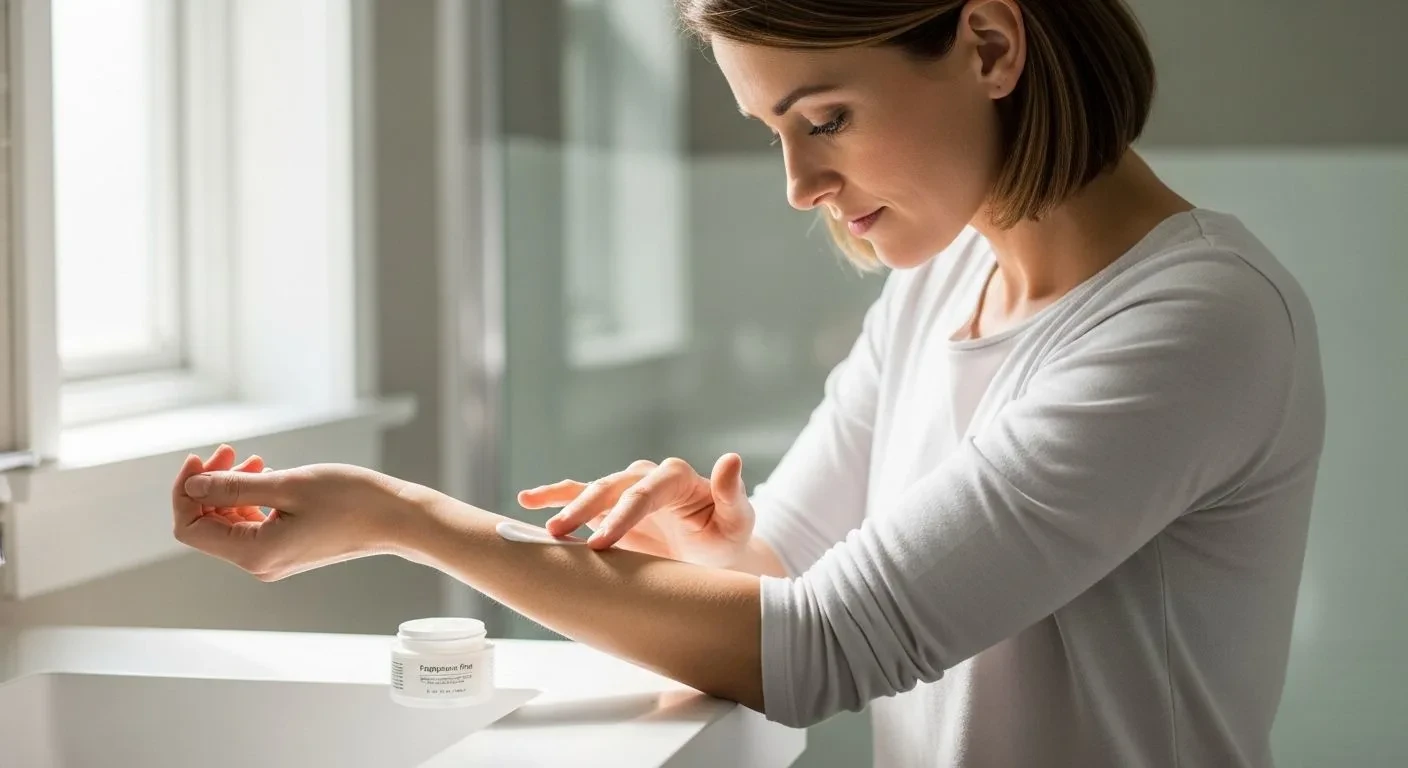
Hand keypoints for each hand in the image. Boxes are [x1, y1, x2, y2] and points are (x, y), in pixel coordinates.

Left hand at [171, 444, 415, 580]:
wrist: (396, 518)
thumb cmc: (350, 499)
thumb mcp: (287, 485)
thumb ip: (234, 487)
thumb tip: (192, 487)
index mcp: (254, 553)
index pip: (191, 528)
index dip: (187, 492)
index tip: (201, 458)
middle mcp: (259, 563)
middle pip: (209, 525)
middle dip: (211, 486)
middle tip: (231, 451)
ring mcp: (274, 558)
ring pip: (231, 524)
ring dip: (233, 489)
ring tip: (257, 459)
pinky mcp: (288, 549)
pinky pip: (253, 525)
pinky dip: (252, 500)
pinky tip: (270, 476)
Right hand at [518, 454, 754, 567]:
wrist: (712, 553)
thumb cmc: (726, 536)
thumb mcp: (738, 519)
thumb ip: (731, 492)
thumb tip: (731, 458)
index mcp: (675, 477)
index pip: (644, 493)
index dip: (622, 516)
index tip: (602, 542)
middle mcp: (646, 477)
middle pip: (612, 489)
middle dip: (586, 510)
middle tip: (562, 535)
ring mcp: (627, 490)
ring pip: (592, 491)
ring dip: (567, 507)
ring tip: (546, 529)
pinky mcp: (612, 505)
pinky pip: (578, 494)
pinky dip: (554, 496)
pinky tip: (528, 500)